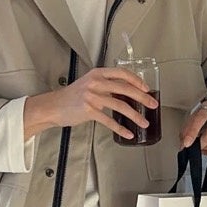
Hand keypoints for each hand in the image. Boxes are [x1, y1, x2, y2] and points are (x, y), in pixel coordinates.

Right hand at [24, 67, 157, 140]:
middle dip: (142, 98)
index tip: (147, 89)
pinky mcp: (89, 110)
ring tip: (144, 122)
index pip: (122, 73)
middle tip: (153, 105)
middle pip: (125, 88)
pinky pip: (109, 121)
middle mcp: (96, 83)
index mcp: (98, 74)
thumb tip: (127, 93)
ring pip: (121, 105)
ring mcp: (92, 96)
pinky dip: (121, 128)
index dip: (137, 80)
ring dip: (135, 115)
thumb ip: (106, 85)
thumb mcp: (90, 84)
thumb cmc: (72, 96)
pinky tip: (129, 132)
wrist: (53, 106)